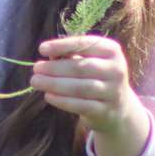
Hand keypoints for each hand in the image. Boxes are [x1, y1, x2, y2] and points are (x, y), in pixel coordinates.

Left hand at [31, 35, 148, 155]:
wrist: (118, 106)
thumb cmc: (96, 76)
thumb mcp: (89, 60)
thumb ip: (70, 55)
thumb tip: (48, 55)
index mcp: (111, 51)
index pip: (85, 44)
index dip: (62, 45)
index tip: (42, 49)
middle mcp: (116, 70)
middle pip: (81, 67)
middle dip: (55, 68)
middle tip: (35, 68)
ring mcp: (113, 92)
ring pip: (80, 88)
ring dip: (54, 84)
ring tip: (36, 81)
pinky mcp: (105, 111)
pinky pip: (81, 105)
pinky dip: (62, 101)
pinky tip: (48, 96)